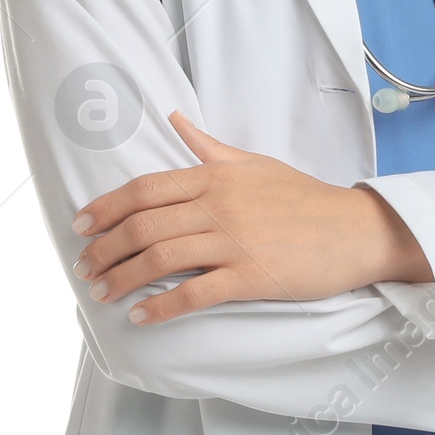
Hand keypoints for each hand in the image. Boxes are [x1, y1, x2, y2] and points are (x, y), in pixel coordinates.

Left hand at [69, 111, 431, 323]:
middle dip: (104, 249)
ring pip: (160, 259)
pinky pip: (194, 293)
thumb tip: (174, 118)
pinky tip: (141, 316)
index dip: (105, 208)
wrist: (355, 230)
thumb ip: (209, 147)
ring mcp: (234, 241)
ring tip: (102, 294)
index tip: (80, 226)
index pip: (146, 189)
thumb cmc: (303, 197)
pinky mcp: (251, 276)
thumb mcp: (255, 163)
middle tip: (84, 267)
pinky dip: (161, 307)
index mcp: (216, 176)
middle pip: (143, 226)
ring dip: (122, 279)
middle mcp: (220, 205)